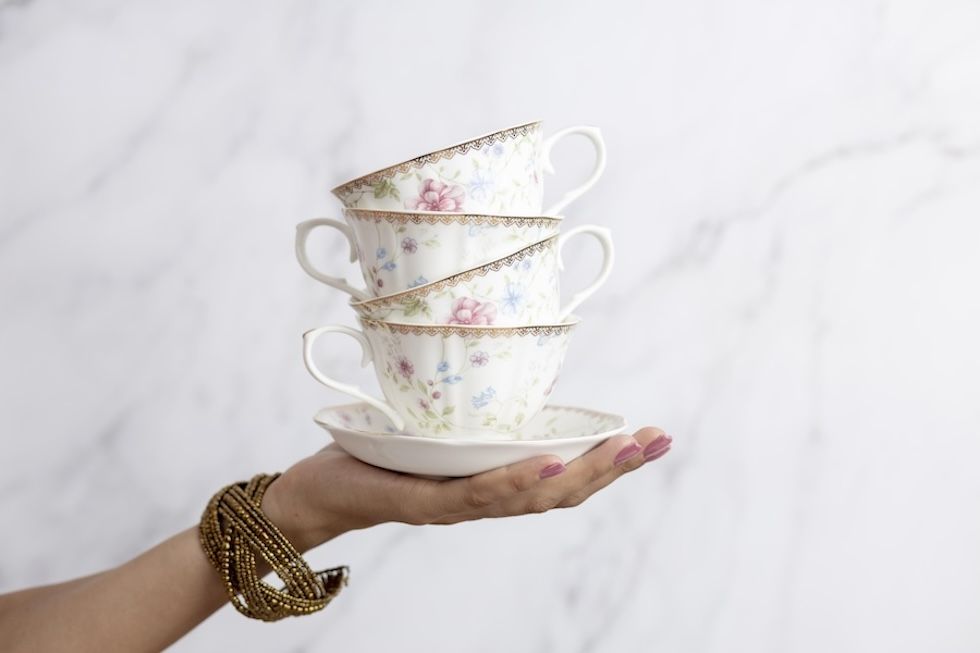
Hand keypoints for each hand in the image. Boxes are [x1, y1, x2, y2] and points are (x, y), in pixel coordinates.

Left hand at [262, 427, 672, 550]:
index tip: (653, 435)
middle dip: (614, 469)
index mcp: (492, 481)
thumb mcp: (435, 427)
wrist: (319, 491)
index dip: (610, 461)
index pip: (563, 475)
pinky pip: (478, 495)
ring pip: (532, 497)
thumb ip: (471, 411)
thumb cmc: (379, 457)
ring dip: (582, 474)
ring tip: (622, 452)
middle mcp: (484, 499)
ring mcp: (458, 503)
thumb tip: (502, 365)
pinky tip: (551, 463)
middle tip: (657, 441)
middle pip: (562, 492)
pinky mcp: (425, 501)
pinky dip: (519, 481)